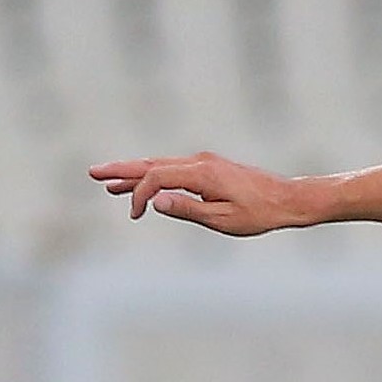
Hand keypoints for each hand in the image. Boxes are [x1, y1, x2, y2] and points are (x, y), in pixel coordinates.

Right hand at [89, 153, 317, 234]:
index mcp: (201, 173)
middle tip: (93, 174)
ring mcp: (204, 163)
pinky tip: (144, 185)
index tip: (134, 215)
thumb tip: (155, 202)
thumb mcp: (223, 219)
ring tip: (109, 183)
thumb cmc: (260, 214)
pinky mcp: (210, 168)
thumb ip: (187, 210)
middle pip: (151, 164)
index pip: (156, 178)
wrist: (288, 199)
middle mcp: (199, 162)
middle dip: (121, 170)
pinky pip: (174, 170)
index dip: (139, 195)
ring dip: (135, 174)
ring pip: (161, 166)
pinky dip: (155, 176)